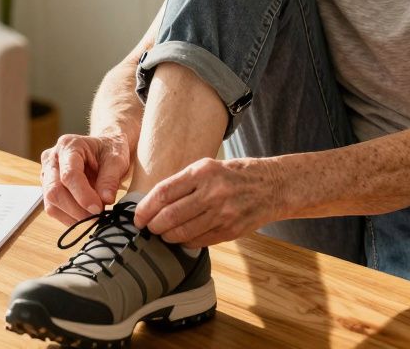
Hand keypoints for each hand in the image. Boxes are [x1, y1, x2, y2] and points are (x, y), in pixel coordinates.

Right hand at [40, 133, 132, 224]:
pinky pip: (53, 208)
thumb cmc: (109, 150)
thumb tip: (105, 200)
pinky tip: (85, 216)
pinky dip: (69, 217)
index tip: (98, 209)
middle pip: (54, 191)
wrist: (104, 148)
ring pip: (51, 203)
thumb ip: (110, 179)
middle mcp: (52, 158)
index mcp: (69, 146)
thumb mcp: (117, 159)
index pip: (69, 174)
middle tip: (98, 217)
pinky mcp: (48, 188)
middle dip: (76, 209)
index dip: (83, 195)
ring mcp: (47, 174)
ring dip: (72, 216)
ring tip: (93, 217)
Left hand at [133, 157, 285, 247]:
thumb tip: (154, 202)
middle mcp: (212, 192)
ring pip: (183, 233)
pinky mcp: (230, 230)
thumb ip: (183, 183)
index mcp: (202, 172)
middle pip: (170, 216)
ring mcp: (223, 214)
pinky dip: (185, 242)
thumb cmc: (234, 175)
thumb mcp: (208, 167)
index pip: (163, 193)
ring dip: (167, 236)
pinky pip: (199, 242)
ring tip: (163, 234)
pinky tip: (182, 238)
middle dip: (153, 226)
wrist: (272, 186)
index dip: (145, 208)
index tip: (137, 217)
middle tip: (148, 228)